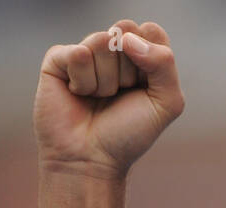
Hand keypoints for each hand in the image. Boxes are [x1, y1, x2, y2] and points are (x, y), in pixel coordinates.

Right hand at [33, 20, 184, 178]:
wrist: (92, 159)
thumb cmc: (129, 133)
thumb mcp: (166, 103)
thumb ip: (164, 64)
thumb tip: (127, 37)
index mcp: (142, 57)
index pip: (152, 32)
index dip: (151, 59)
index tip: (144, 88)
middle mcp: (114, 51)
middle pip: (126, 32)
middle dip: (128, 70)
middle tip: (120, 95)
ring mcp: (86, 53)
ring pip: (101, 42)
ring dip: (105, 81)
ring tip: (98, 98)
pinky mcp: (59, 59)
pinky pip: (78, 53)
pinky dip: (83, 81)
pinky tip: (78, 94)